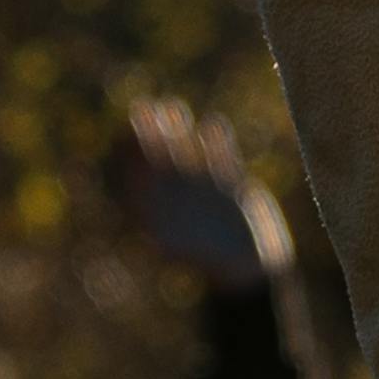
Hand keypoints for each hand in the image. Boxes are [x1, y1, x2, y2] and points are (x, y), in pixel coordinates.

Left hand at [109, 95, 289, 289]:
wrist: (250, 269)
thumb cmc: (210, 262)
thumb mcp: (178, 248)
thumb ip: (158, 229)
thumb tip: (138, 213)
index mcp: (160, 211)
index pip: (137, 176)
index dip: (130, 153)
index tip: (127, 134)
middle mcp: (178, 199)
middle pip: (158, 158)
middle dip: (149, 133)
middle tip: (143, 109)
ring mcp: (204, 191)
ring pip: (187, 153)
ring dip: (178, 130)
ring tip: (174, 109)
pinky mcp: (231, 187)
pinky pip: (222, 158)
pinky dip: (217, 142)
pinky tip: (213, 124)